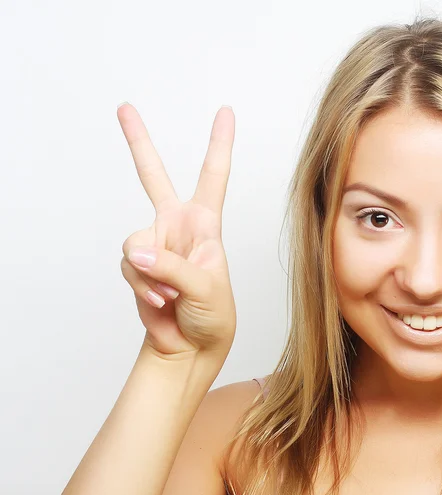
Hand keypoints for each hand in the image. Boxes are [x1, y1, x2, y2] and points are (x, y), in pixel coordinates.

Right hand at [117, 104, 235, 359]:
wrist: (191, 346)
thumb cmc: (213, 315)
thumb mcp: (205, 288)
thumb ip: (171, 267)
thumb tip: (136, 252)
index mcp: (206, 225)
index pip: (214, 176)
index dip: (219, 144)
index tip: (225, 112)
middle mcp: (177, 228)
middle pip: (153, 177)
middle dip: (139, 142)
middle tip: (124, 109)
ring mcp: (155, 246)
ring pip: (134, 242)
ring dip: (151, 274)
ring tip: (172, 295)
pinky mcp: (138, 266)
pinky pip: (129, 266)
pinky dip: (142, 287)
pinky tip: (160, 301)